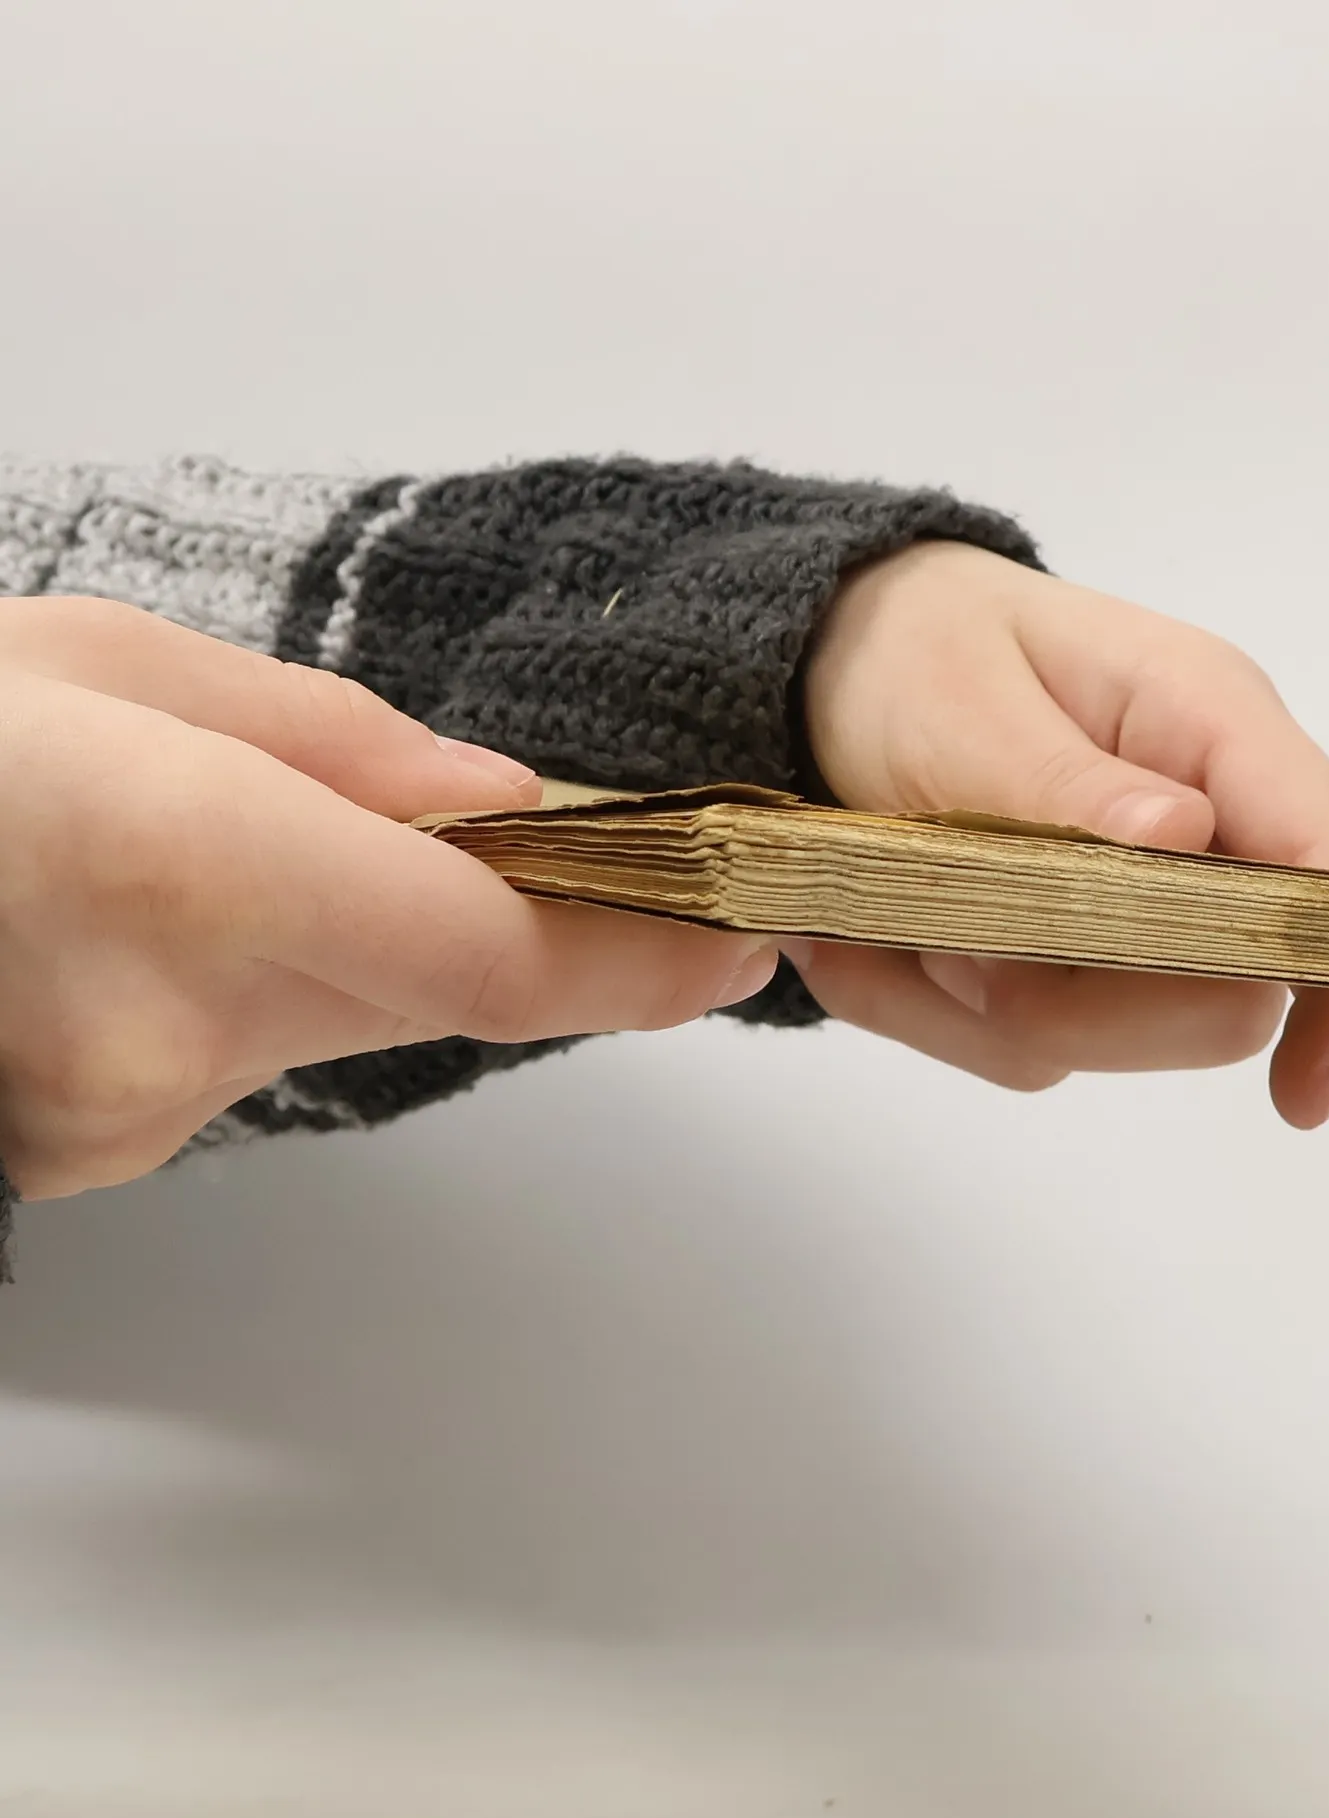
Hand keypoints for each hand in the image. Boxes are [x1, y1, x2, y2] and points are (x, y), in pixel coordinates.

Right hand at [0, 598, 775, 1200]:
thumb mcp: (108, 661)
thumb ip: (329, 744)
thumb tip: (500, 813)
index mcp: (179, 857)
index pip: (485, 952)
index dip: (637, 960)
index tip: (738, 943)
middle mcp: (163, 1015)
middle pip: (441, 991)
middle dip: (516, 928)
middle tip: (567, 867)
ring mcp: (124, 1109)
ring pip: (345, 1018)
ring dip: (361, 943)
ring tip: (236, 850)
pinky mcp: (94, 1151)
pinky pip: (249, 1054)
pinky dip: (267, 985)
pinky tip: (176, 920)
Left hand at [797, 543, 1328, 1124]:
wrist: (840, 670)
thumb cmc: (916, 654)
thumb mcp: (958, 696)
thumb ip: (1059, 776)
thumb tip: (1183, 835)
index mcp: (1213, 723)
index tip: (1302, 1095)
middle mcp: (1208, 828)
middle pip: (1226, 1000)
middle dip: (1083, 1001)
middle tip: (945, 933)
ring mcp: (1147, 914)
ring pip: (1107, 1038)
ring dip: (980, 998)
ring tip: (888, 907)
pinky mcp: (1077, 971)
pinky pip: (1021, 1047)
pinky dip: (930, 1010)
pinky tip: (876, 936)